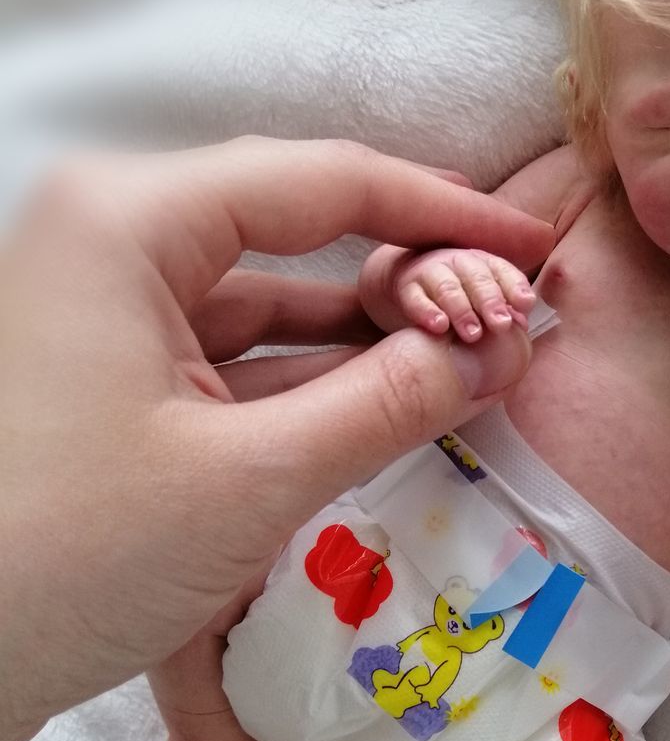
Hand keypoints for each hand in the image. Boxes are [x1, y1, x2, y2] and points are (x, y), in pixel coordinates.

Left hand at [0, 136, 552, 740]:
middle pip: (297, 236)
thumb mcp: (251, 479)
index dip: (445, 214)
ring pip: (269, 308)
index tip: (534, 250)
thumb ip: (391, 401)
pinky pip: (233, 367)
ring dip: (367, 342)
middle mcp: (112, 247)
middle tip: (510, 324)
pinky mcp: (108, 392)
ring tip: (469, 370)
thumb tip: (503, 346)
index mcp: (130, 220)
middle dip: (409, 281)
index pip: (324, 183)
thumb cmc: (63, 556)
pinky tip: (388, 413)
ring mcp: (105, 322)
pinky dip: (312, 389)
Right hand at [390, 246, 536, 341]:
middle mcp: (459, 263)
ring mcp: (431, 272)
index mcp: (484, 263)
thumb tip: (523, 325)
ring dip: (462, 311)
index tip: (525, 305)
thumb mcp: (484, 297)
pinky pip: (416, 298)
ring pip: (448, 288)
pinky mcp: (407, 288)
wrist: (411, 282)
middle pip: (477, 278)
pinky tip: (438, 327)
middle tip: (501, 325)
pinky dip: (427, 312)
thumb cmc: (460, 294)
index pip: (503, 271)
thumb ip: (505, 309)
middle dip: (491, 302)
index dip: (515, 287)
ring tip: (473, 335)